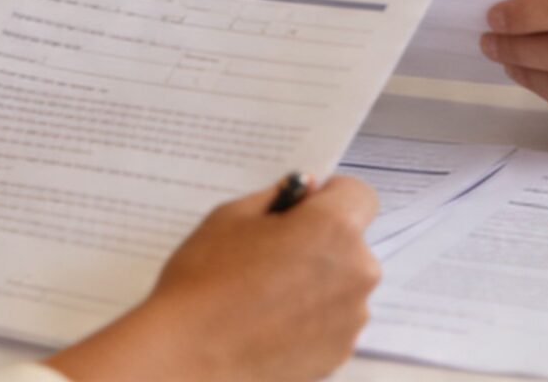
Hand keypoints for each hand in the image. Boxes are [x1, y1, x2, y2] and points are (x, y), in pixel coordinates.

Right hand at [48, 176, 380, 381]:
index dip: (330, 197)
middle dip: (320, 242)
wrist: (190, 355)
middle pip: (351, 243)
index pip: (358, 195)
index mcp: (334, 228)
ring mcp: (351, 317)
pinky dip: (311, 319)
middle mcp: (356, 271)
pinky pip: (333, 322)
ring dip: (317, 283)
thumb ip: (277, 198)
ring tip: (267, 295)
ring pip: (342, 285)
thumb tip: (301, 192)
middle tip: (273, 254)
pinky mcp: (339, 352)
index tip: (304, 208)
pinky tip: (272, 323)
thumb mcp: (231, 217)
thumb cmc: (205, 283)